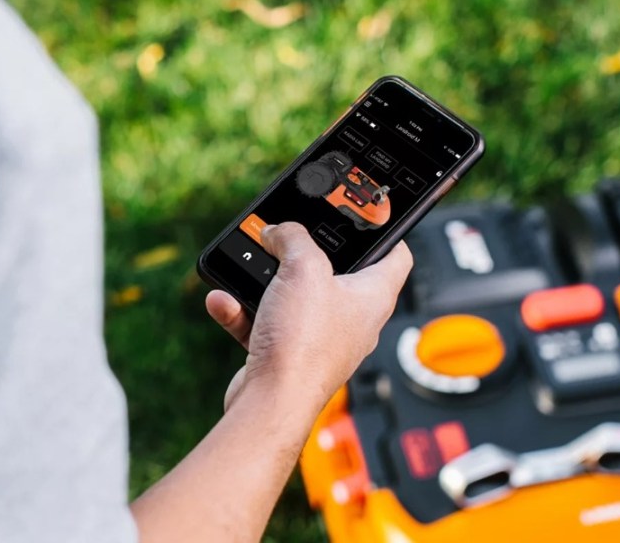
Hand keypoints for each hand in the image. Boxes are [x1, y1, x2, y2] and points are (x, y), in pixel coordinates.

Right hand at [206, 222, 412, 411]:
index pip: (396, 257)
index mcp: (373, 298)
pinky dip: (243, 311)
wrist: (270, 403)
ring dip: (264, 282)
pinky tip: (223, 301)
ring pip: (293, 298)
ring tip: (246, 265)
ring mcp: (319, 340)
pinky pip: (264, 323)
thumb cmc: (304, 344)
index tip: (368, 216)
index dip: (386, 231)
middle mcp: (351, 320)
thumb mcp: (303, 268)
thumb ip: (293, 238)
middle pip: (335, 274)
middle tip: (286, 235)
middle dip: (305, 253)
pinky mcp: (287, 356)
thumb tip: (278, 232)